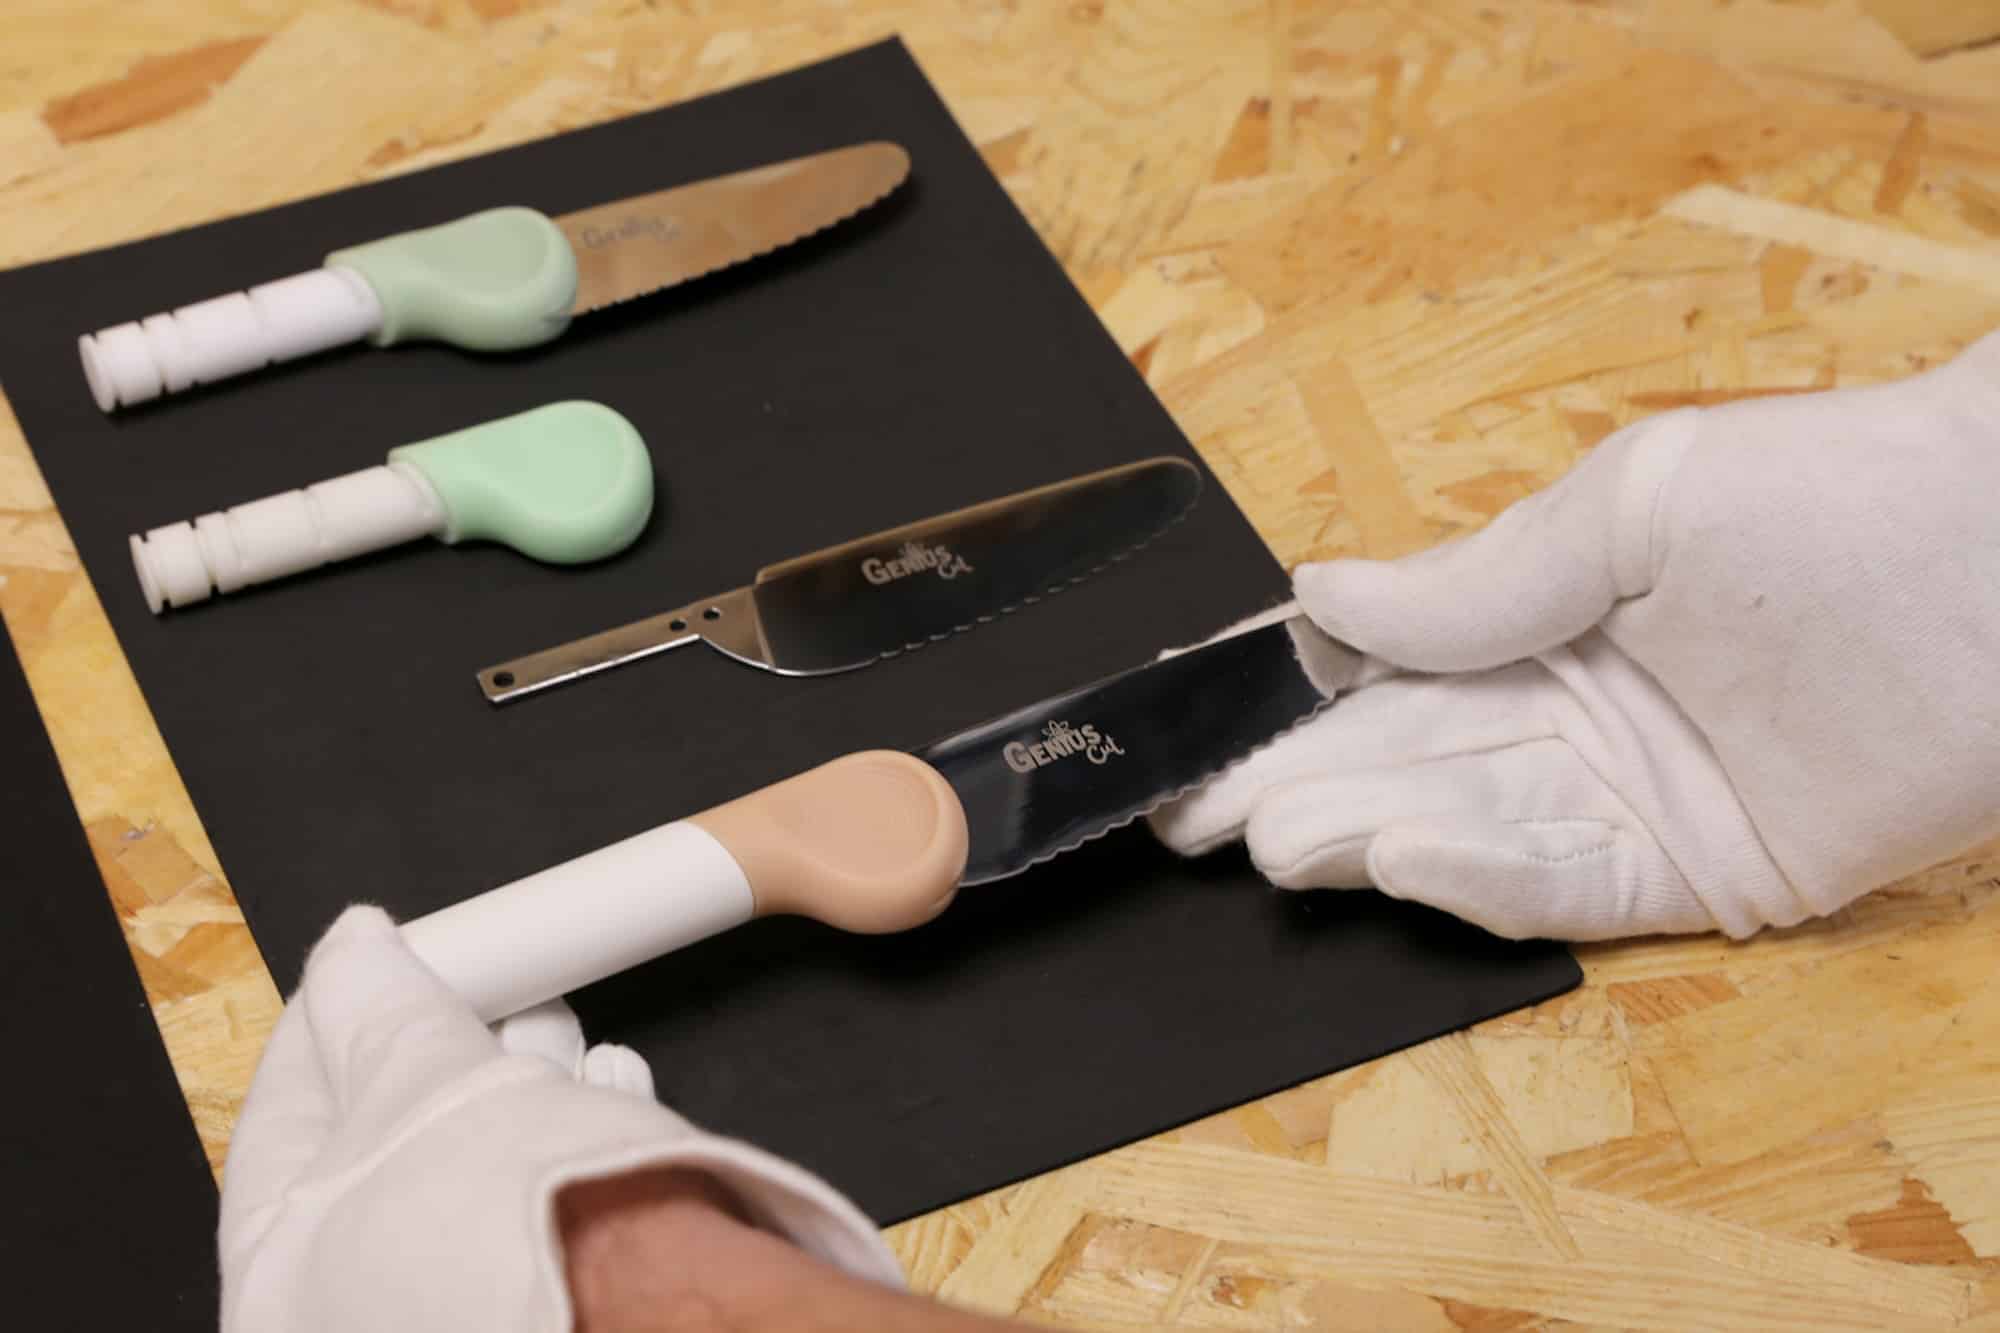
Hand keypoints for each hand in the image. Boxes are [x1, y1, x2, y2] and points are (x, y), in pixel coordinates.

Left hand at [220, 905, 900, 1331]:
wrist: (633, 1307)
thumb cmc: (495, 1226)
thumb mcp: (422, 1079)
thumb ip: (381, 1004)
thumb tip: (352, 946)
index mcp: (279, 1259)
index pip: (286, 1105)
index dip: (338, 1013)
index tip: (376, 955)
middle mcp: (353, 1289)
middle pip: (389, 1126)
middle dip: (444, 1039)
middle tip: (477, 978)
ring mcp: (449, 1291)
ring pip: (475, 1153)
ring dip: (519, 1074)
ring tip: (554, 1025)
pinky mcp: (540, 1285)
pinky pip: (541, 1191)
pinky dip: (570, 1130)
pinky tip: (606, 1080)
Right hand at [1153, 330, 1999, 940]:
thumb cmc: (1833, 494)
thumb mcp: (1624, 510)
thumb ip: (1472, 580)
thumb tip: (1321, 597)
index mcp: (1547, 619)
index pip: (1384, 671)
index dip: (1286, 703)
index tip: (1197, 729)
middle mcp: (1579, 717)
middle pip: (1407, 763)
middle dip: (1299, 789)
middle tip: (1196, 815)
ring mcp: (1637, 803)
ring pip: (1469, 832)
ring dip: (1369, 837)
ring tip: (1275, 838)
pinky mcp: (1705, 878)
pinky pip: (1566, 888)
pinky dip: (1478, 877)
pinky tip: (1396, 854)